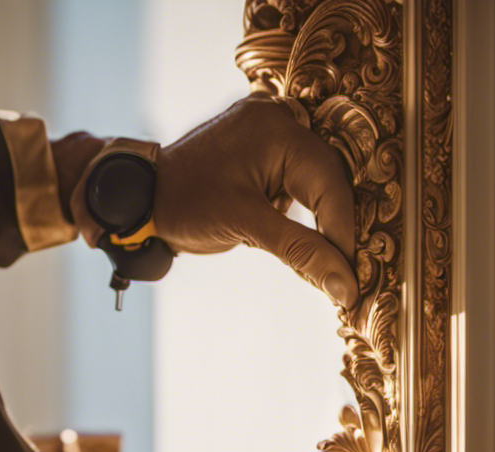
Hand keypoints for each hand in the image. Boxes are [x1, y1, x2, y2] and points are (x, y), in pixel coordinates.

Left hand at [66, 96, 358, 308]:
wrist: (144, 194)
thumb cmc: (184, 203)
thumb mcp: (246, 227)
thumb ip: (301, 253)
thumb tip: (345, 288)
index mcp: (277, 130)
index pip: (331, 186)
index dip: (343, 235)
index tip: (350, 279)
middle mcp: (280, 120)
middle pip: (332, 181)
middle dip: (338, 229)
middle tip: (345, 275)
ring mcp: (273, 130)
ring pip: (321, 181)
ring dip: (327, 221)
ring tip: (330, 261)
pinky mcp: (267, 147)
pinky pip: (302, 178)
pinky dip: (309, 210)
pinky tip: (311, 239)